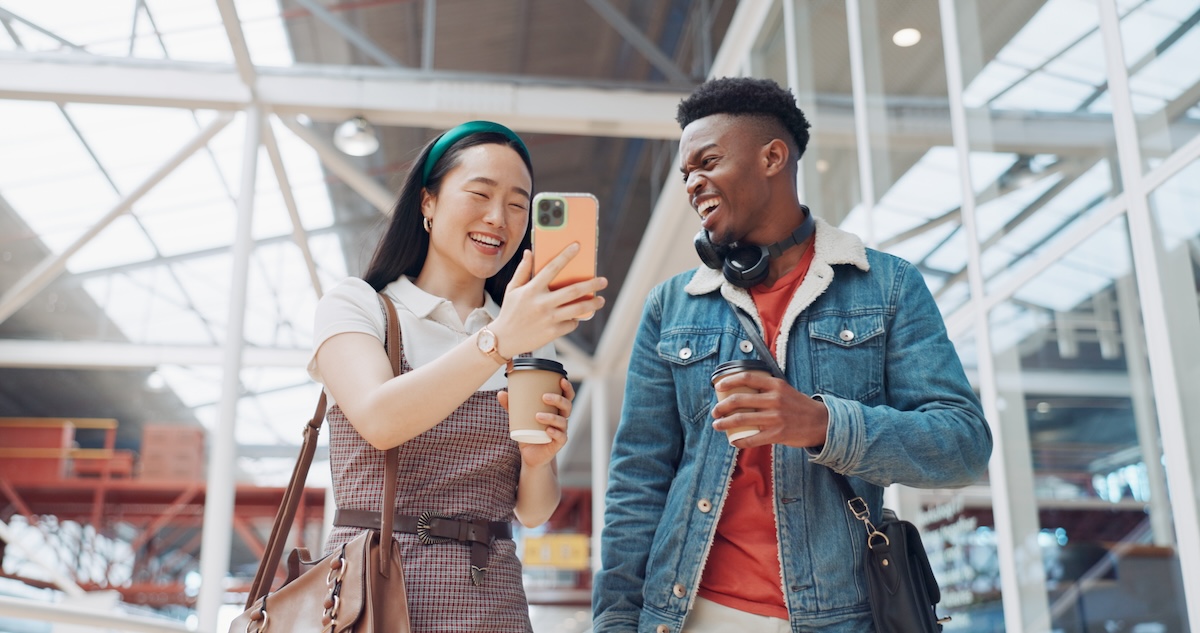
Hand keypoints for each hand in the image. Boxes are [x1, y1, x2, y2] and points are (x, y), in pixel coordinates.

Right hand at [489, 245, 607, 356]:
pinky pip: (571, 323)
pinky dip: (576, 319)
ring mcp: (549, 318)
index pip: (552, 268)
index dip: (566, 255)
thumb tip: (529, 252)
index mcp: (532, 290)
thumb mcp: (512, 289)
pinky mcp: (553, 332)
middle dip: (592, 284)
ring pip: (578, 308)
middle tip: (603, 280)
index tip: (578, 246)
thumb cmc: (510, 312)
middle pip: (573, 290)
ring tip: (601, 300)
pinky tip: (576, 316)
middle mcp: (542, 303)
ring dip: (593, 303)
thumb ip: (523, 270)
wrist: (504, 340)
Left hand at [498, 377, 572, 467]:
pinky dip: (555, 433)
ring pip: (562, 421)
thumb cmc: (529, 432)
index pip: (567, 396)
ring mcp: (561, 431)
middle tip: (544, 397)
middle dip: (558, 400)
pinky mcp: (558, 443)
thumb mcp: (519, 417)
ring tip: (538, 416)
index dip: (567, 388)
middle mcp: (561, 419)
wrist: (531, 454)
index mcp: (556, 410)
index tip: (561, 380)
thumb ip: (512, 406)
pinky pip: (560, 437)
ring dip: (552, 417)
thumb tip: (500, 393)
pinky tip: (548, 430)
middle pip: (567, 406)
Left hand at [710, 371, 828, 448]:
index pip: (746, 378)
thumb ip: (766, 388)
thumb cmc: (799, 406)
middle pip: (739, 400)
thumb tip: (741, 389)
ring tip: (717, 425)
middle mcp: (775, 399)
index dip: (728, 381)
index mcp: (775, 385)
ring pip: (742, 419)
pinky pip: (753, 438)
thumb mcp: (785, 390)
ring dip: (725, 423)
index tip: (717, 386)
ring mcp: (776, 417)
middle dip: (721, 407)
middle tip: (715, 411)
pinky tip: (733, 441)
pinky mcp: (778, 434)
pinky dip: (740, 441)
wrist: (821, 423)